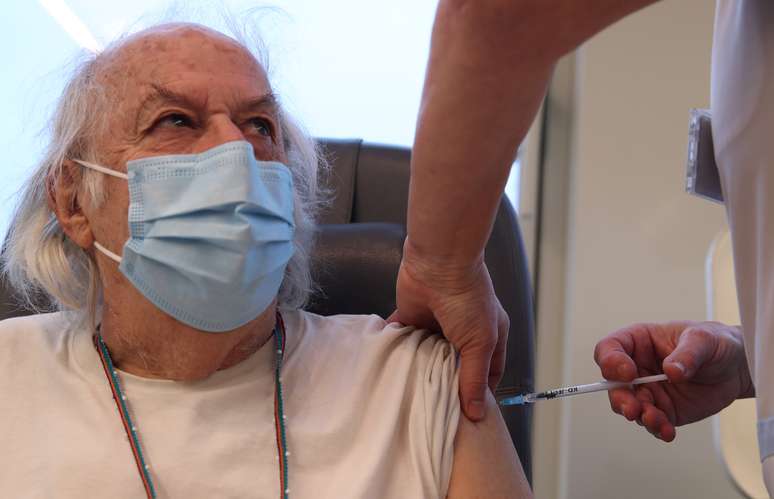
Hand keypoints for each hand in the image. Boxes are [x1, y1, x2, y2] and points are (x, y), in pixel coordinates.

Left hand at [388, 240, 508, 421]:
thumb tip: (476, 413)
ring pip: (428, 355)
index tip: (467, 417)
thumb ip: (474, 378)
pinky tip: (393, 369)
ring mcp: (437, 323)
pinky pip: (403, 338)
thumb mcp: (479, 343)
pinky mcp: (412, 316)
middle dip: (446, 384)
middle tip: (435, 411)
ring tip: (411, 394)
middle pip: (455, 366)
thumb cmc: (467, 298)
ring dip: (421, 368)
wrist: (437, 264)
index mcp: (488, 335)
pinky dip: (398, 349)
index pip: (487, 373)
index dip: (479, 393)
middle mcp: (463, 330)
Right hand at [594, 321, 752, 441]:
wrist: (735, 367)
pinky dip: (657, 428)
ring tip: (656, 421)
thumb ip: (687, 353)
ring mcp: (648, 390)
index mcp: (638, 341)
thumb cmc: (714, 343)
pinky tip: (668, 432)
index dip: (611, 362)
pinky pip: (652, 421)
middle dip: (620, 398)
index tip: (628, 373)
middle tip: (632, 409)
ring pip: (629, 406)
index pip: (609, 349)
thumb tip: (671, 371)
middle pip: (613, 383)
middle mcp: (637, 367)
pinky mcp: (662, 409)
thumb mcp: (703, 339)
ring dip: (639, 416)